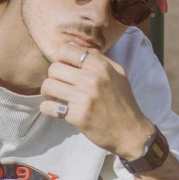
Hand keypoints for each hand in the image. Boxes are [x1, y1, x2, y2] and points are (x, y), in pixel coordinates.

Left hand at [40, 43, 153, 157]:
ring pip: (48, 86)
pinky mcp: (77, 116)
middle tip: (60, 85)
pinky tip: (58, 110)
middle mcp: (91, 79)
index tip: (65, 69)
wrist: (130, 132)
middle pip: (54, 68)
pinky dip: (48, 109)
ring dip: (48, 92)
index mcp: (100, 66)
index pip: (66, 50)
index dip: (61, 59)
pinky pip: (48, 107)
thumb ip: (98, 59)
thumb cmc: (123, 102)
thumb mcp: (117, 73)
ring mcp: (83, 98)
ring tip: (56, 97)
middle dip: (53, 77)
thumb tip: (73, 47)